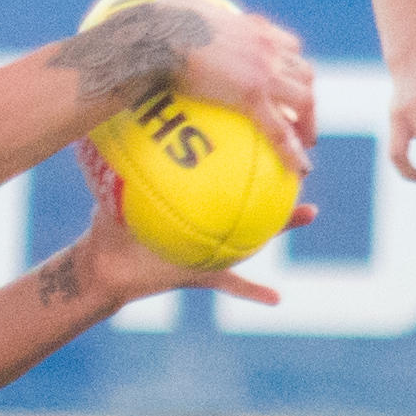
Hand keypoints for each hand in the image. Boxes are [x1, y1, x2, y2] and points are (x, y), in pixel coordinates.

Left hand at [61, 149, 297, 311]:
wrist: (103, 265)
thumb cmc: (109, 226)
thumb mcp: (116, 187)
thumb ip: (122, 159)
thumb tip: (115, 116)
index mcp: (196, 199)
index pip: (223, 171)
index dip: (243, 151)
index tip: (262, 126)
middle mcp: (210, 219)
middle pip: (250, 195)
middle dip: (273, 177)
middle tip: (302, 157)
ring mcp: (212, 248)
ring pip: (255, 234)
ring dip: (281, 225)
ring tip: (311, 211)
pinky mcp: (201, 276)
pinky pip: (231, 286)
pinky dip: (253, 293)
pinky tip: (277, 299)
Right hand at [149, 0, 314, 154]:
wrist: (159, 37)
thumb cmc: (163, 18)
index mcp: (255, 28)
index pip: (289, 47)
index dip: (291, 67)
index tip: (287, 82)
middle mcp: (268, 47)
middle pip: (304, 74)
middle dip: (306, 97)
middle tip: (302, 117)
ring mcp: (264, 71)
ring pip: (304, 99)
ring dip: (307, 121)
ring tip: (305, 144)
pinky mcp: (252, 95)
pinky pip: (280, 128)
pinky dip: (293, 150)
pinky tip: (300, 170)